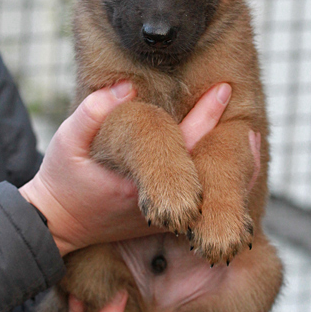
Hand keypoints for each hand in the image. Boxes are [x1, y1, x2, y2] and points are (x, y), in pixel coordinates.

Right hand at [20, 82, 231, 255]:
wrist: (58, 225)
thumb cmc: (62, 180)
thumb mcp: (65, 143)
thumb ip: (90, 114)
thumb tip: (125, 86)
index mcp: (138, 181)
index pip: (181, 144)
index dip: (205, 116)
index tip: (224, 89)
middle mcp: (158, 204)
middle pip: (204, 169)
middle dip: (229, 141)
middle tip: (249, 113)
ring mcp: (163, 218)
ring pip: (208, 193)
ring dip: (232, 168)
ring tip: (252, 138)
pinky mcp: (162, 224)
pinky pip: (201, 205)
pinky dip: (220, 187)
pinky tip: (231, 169)